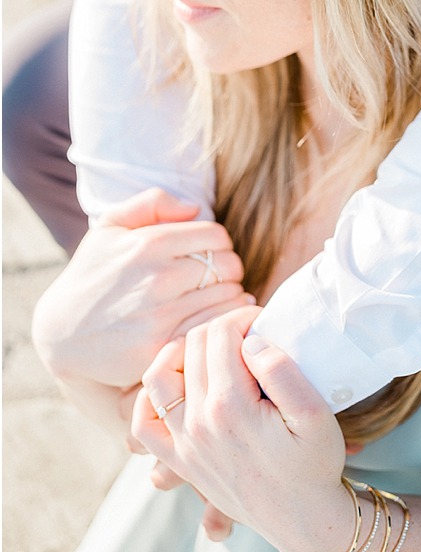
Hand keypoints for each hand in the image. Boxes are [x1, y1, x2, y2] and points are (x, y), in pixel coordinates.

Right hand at [32, 188, 249, 387]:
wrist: (60, 333)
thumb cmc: (92, 274)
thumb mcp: (110, 226)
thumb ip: (152, 203)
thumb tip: (196, 208)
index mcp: (149, 244)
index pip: (217, 236)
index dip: (220, 243)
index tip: (210, 254)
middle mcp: (158, 278)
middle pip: (229, 265)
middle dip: (228, 269)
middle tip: (216, 278)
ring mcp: (160, 316)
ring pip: (228, 297)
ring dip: (229, 296)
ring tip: (215, 298)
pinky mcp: (161, 349)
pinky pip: (213, 328)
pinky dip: (221, 323)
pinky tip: (212, 320)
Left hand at [132, 307, 350, 551]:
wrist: (304, 518)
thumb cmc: (314, 464)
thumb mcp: (314, 412)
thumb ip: (281, 370)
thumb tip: (251, 341)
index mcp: (231, 406)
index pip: (221, 333)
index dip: (244, 316)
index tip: (265, 322)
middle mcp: (199, 422)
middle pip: (193, 346)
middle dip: (222, 327)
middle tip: (250, 333)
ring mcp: (184, 443)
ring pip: (160, 376)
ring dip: (182, 351)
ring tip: (212, 348)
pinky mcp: (180, 460)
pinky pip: (144, 422)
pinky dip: (152, 397)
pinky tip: (179, 385)